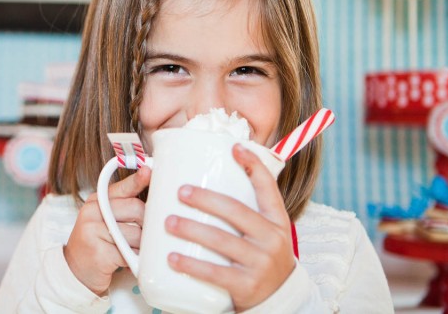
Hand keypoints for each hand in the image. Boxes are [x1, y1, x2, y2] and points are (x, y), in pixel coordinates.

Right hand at [64, 166, 149, 295]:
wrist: (75, 270)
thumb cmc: (97, 242)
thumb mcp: (105, 219)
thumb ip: (123, 206)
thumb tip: (153, 202)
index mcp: (96, 201)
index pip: (122, 187)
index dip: (137, 179)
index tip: (149, 170)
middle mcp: (92, 213)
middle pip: (136, 209)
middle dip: (146, 223)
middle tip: (145, 234)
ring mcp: (93, 232)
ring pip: (136, 233)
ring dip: (141, 245)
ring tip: (133, 251)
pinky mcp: (99, 253)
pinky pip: (129, 253)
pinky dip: (134, 260)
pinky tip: (127, 261)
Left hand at [164, 144, 294, 311]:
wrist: (279, 300)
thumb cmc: (262, 257)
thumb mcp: (266, 232)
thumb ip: (247, 210)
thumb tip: (210, 179)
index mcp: (277, 221)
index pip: (268, 188)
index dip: (254, 166)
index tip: (235, 148)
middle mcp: (272, 239)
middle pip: (236, 211)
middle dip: (206, 199)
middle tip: (180, 191)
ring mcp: (260, 263)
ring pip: (221, 240)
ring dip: (191, 229)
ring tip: (168, 222)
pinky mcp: (246, 285)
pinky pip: (214, 272)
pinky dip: (190, 264)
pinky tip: (172, 257)